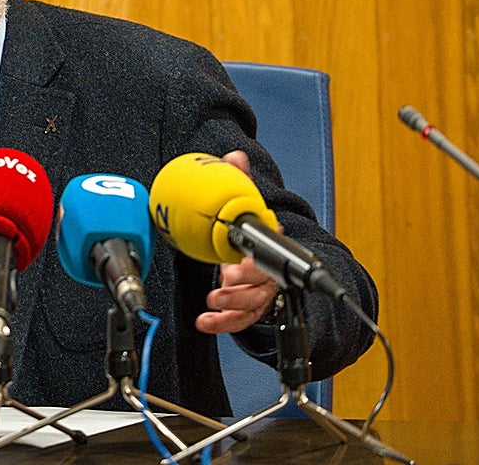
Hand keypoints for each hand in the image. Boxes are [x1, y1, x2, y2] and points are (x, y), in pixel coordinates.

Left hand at [194, 149, 278, 334]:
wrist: (258, 258)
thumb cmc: (248, 231)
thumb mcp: (243, 206)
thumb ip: (239, 180)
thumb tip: (234, 156)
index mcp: (269, 243)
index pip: (272, 245)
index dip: (262, 251)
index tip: (246, 255)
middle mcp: (270, 271)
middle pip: (264, 279)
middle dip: (246, 281)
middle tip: (226, 278)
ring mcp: (262, 293)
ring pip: (254, 302)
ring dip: (233, 302)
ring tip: (214, 298)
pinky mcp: (251, 309)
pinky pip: (242, 320)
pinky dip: (224, 323)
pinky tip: (206, 321)